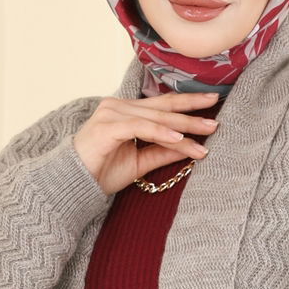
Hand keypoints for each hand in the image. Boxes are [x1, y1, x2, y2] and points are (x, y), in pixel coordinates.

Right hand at [72, 91, 220, 196]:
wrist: (73, 184)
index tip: (211, 104)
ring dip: (183, 126)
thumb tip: (191, 147)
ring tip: (206, 132)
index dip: (187, 104)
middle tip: (216, 118)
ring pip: (156, 117)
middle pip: (163, 108)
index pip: (163, 105)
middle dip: (192, 113)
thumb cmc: (102, 172)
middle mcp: (118, 106)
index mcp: (126, 111)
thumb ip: (163, 151)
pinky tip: (179, 138)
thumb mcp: (140, 162)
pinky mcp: (107, 126)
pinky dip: (161, 132)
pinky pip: (141, 127)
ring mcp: (112, 113)